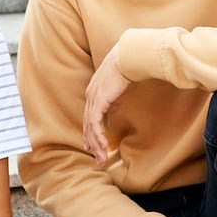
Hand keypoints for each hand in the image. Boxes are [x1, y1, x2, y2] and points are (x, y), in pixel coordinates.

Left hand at [82, 45, 130, 163]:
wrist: (128, 58)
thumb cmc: (127, 69)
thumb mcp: (119, 89)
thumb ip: (114, 99)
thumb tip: (112, 109)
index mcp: (94, 92)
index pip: (90, 116)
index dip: (91, 132)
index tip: (94, 145)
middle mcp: (90, 96)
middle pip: (88, 124)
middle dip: (93, 142)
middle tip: (98, 157)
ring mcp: (93, 99)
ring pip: (90, 127)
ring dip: (97, 144)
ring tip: (102, 158)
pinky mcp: (98, 102)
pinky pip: (95, 124)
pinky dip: (98, 136)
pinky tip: (104, 146)